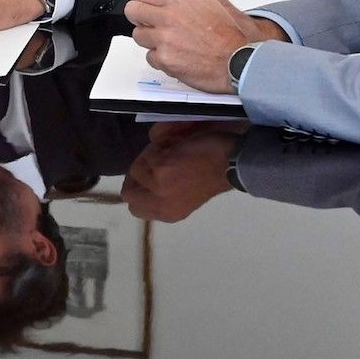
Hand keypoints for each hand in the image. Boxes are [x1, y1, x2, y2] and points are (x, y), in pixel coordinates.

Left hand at [123, 0, 285, 92]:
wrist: (239, 60)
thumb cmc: (228, 30)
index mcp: (177, 1)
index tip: (149, 4)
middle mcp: (166, 20)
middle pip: (132, 11)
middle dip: (141, 15)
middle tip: (152, 21)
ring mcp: (164, 42)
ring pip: (138, 35)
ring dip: (150, 37)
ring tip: (168, 39)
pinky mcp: (165, 62)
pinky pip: (149, 56)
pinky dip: (160, 57)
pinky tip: (175, 54)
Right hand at [123, 121, 245, 222]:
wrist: (230, 163)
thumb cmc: (210, 176)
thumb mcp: (183, 197)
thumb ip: (160, 196)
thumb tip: (135, 185)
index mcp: (168, 214)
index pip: (135, 208)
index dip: (137, 190)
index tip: (146, 176)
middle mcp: (160, 205)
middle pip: (129, 191)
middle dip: (137, 173)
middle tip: (153, 161)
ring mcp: (159, 186)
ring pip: (137, 167)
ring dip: (151, 156)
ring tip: (172, 152)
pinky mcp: (160, 167)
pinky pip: (148, 152)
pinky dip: (160, 144)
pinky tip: (178, 145)